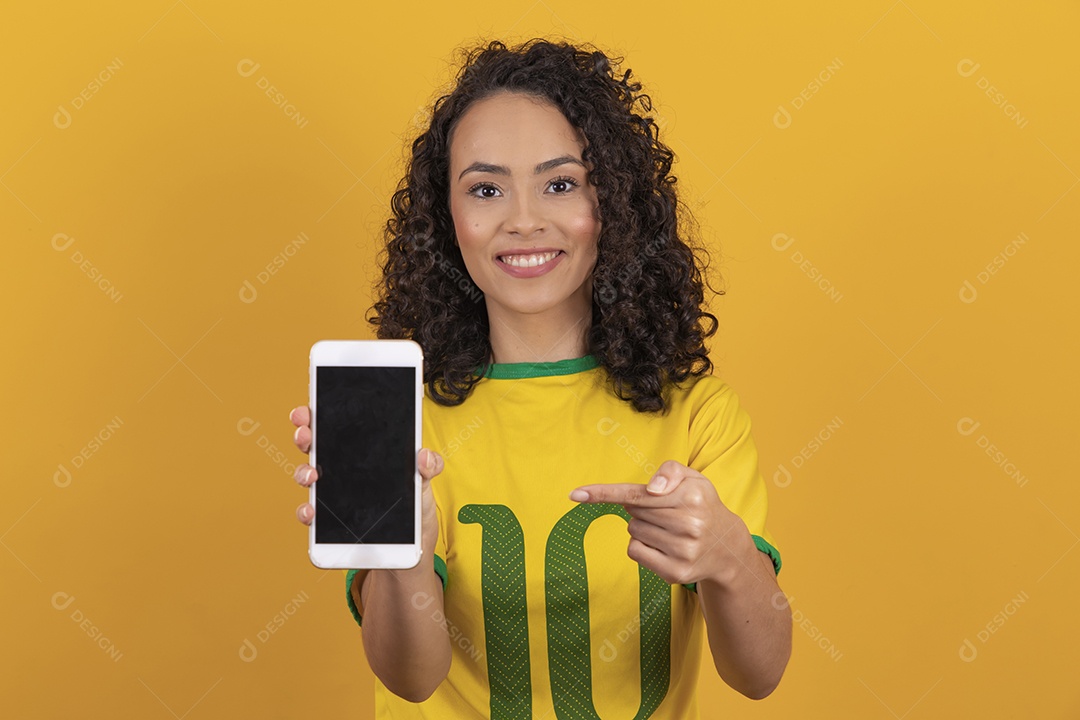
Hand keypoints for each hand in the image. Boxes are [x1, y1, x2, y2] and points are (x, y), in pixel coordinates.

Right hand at [288, 405, 442, 552]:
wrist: (413, 541)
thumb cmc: (413, 501)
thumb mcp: (424, 480)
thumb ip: (428, 466)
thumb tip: (424, 456)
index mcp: (362, 449)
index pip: (336, 424)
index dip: (319, 413)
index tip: (309, 408)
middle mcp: (341, 467)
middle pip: (315, 444)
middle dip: (304, 434)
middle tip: (305, 432)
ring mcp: (333, 492)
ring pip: (308, 476)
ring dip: (303, 472)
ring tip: (312, 475)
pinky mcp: (330, 520)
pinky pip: (313, 514)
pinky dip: (307, 512)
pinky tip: (312, 511)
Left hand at [569, 460, 753, 586]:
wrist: (727, 547)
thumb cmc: (701, 505)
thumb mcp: (694, 478)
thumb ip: (670, 471)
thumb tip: (650, 490)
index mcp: (691, 497)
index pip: (638, 494)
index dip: (603, 493)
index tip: (575, 494)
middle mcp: (689, 525)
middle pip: (633, 511)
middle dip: (643, 508)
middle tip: (668, 512)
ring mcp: (682, 552)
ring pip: (633, 531)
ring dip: (644, 527)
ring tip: (671, 529)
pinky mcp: (674, 573)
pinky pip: (635, 552)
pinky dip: (642, 546)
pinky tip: (665, 545)